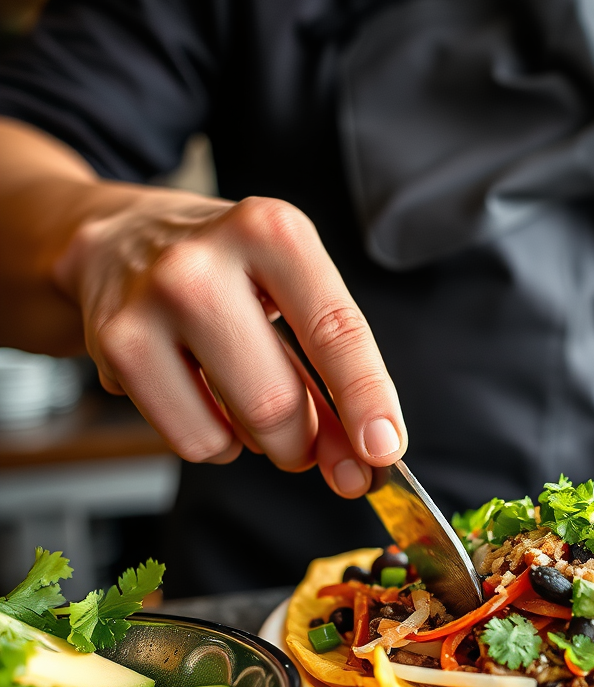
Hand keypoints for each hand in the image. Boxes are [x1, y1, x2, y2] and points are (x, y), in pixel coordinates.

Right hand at [55, 190, 406, 496]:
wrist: (118, 242)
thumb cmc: (226, 269)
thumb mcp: (291, 290)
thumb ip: (332, 373)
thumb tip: (367, 452)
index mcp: (272, 234)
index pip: (335, 332)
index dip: (366, 400)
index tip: (384, 448)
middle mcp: (204, 264)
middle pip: (278, 401)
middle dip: (309, 444)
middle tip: (316, 446)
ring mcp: (151, 305)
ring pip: (236, 431)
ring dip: (266, 444)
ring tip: (255, 403)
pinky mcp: (114, 348)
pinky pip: (192, 441)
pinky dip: (219, 443)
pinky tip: (210, 401)